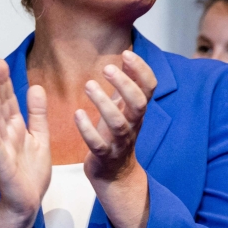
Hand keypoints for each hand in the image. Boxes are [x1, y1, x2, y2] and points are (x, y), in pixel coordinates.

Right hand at [0, 60, 50, 227]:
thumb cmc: (31, 173)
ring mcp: (1, 147)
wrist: (28, 203)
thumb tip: (36, 86)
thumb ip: (37, 113)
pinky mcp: (1, 162)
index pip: (9, 100)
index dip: (6, 82)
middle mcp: (6, 134)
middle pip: (1, 105)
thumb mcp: (39, 137)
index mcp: (16, 128)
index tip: (1, 61)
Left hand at [75, 50, 155, 183]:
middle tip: (106, 68)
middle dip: (125, 84)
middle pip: (139, 104)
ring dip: (104, 103)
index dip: (141, 70)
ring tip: (89, 85)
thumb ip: (126, 84)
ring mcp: (120, 142)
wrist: (114, 173)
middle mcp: (133, 125)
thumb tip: (127, 55)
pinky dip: (87, 129)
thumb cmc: (115, 134)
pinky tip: (77, 113)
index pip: (149, 88)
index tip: (126, 53)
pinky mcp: (105, 156)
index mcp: (137, 111)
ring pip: (118, 123)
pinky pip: (98, 144)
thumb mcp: (123, 107)